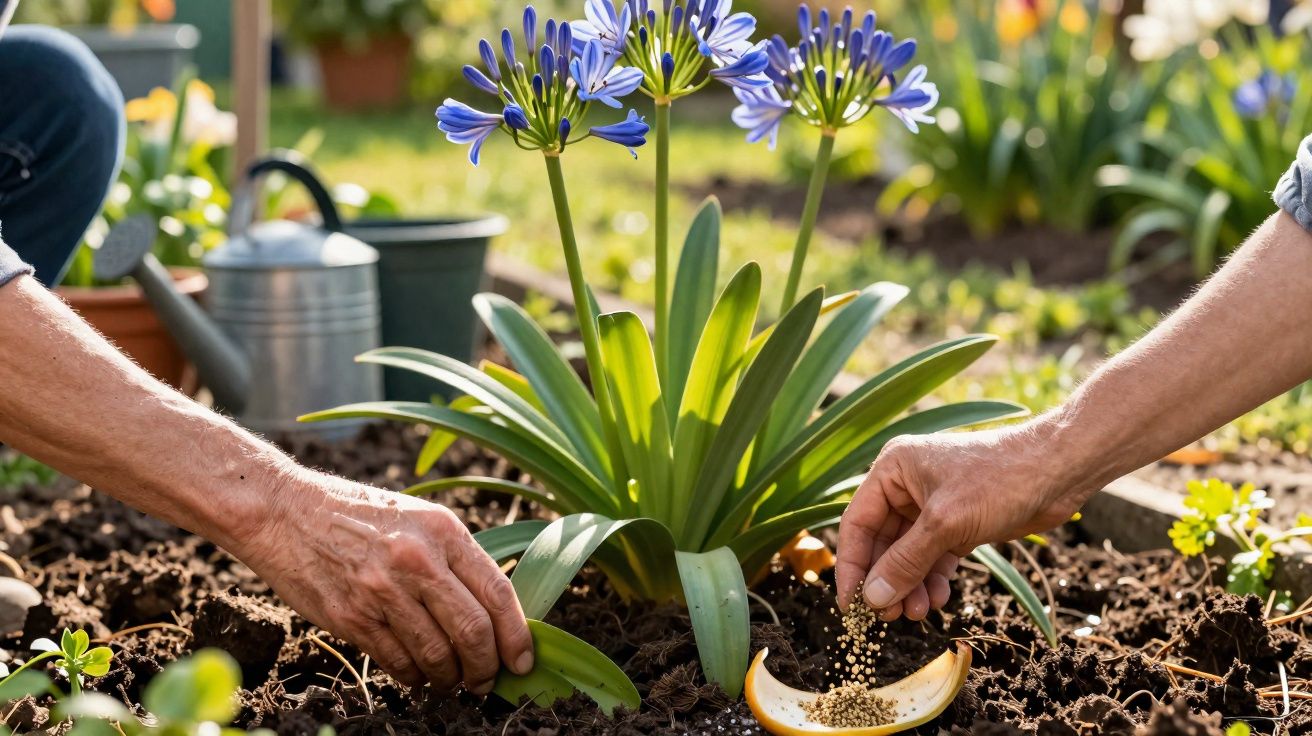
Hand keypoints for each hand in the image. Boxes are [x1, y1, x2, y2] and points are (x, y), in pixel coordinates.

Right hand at [234, 466, 533, 691]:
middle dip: (487, 667)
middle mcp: (417, 559)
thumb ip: (455, 559)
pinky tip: (419, 675)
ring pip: (438, 655)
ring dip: (451, 678)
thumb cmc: (360, 517)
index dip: (517, 635)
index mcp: (443, 530)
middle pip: (473, 631)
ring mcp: (382, 591)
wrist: (286, 513)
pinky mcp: (352, 617)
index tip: (523, 660)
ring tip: (453, 680)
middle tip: (487, 680)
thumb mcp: (418, 518)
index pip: (497, 592)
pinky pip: (399, 663)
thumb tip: (496, 615)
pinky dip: (416, 677)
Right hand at [835, 424, 1089, 620]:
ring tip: (919, 612)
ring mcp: (932, 504)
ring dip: (911, 584)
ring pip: (909, 553)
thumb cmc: (1000, 478)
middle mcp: (907, 485)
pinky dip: (934, 578)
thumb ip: (906, 562)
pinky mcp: (957, 522)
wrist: (1059, 470)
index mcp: (892, 470)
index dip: (853, 566)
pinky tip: (940, 598)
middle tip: (890, 616)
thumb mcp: (945, 524)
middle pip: (882, 542)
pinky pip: (933, 556)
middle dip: (887, 580)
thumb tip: (873, 599)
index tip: (852, 605)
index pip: (857, 523)